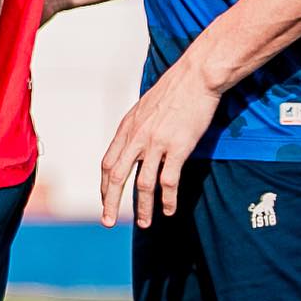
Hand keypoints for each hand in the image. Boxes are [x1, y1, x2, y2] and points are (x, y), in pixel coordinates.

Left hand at [100, 52, 220, 226]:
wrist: (196, 77)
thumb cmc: (174, 91)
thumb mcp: (144, 108)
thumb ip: (136, 128)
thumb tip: (133, 144)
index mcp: (127, 129)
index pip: (107, 163)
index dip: (104, 186)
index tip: (105, 201)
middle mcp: (136, 137)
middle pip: (116, 177)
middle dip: (110, 202)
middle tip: (107, 221)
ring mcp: (156, 143)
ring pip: (142, 184)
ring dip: (143, 207)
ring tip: (144, 223)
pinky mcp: (178, 147)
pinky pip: (169, 180)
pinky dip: (168, 199)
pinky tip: (169, 210)